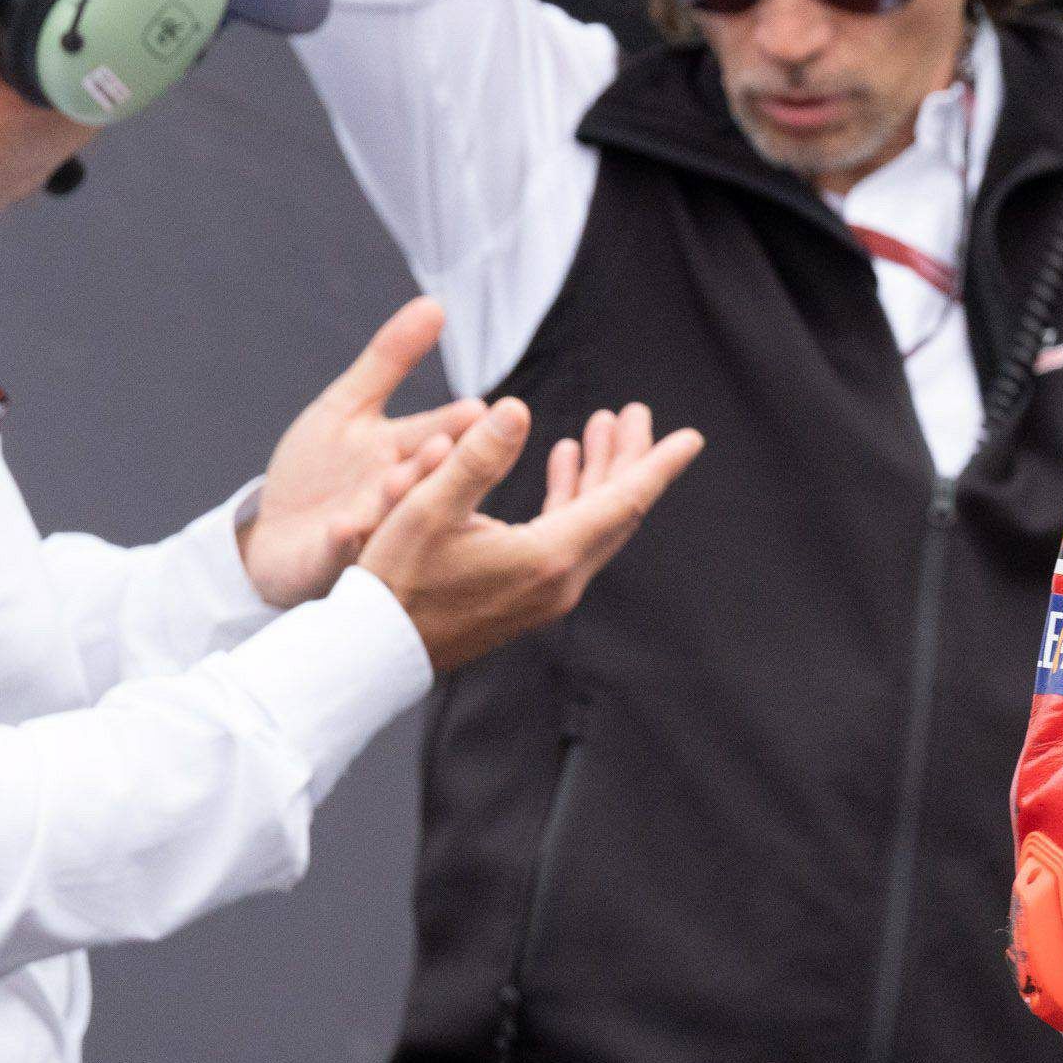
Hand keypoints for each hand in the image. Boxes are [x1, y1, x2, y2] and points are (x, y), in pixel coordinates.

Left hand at [240, 301, 486, 607]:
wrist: (271, 535)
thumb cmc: (318, 470)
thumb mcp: (347, 406)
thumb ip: (390, 359)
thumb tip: (436, 302)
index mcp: (407, 451)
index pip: (443, 431)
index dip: (460, 424)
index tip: (482, 409)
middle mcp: (397, 492)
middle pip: (424, 475)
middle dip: (437, 462)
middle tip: (449, 445)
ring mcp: (369, 528)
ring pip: (389, 515)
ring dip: (395, 499)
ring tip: (400, 479)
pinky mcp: (330, 561)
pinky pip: (339, 553)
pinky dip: (343, 541)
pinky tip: (345, 526)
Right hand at [357, 396, 705, 672]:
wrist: (370, 655)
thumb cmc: (393, 582)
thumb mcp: (427, 509)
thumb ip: (477, 457)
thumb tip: (518, 408)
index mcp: (549, 557)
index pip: (625, 501)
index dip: (658, 464)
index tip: (692, 437)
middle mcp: (561, 579)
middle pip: (616, 508)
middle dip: (629, 456)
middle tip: (632, 412)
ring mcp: (547, 592)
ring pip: (593, 522)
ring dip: (599, 473)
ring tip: (600, 425)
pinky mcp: (528, 596)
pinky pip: (568, 537)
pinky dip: (571, 497)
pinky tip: (563, 463)